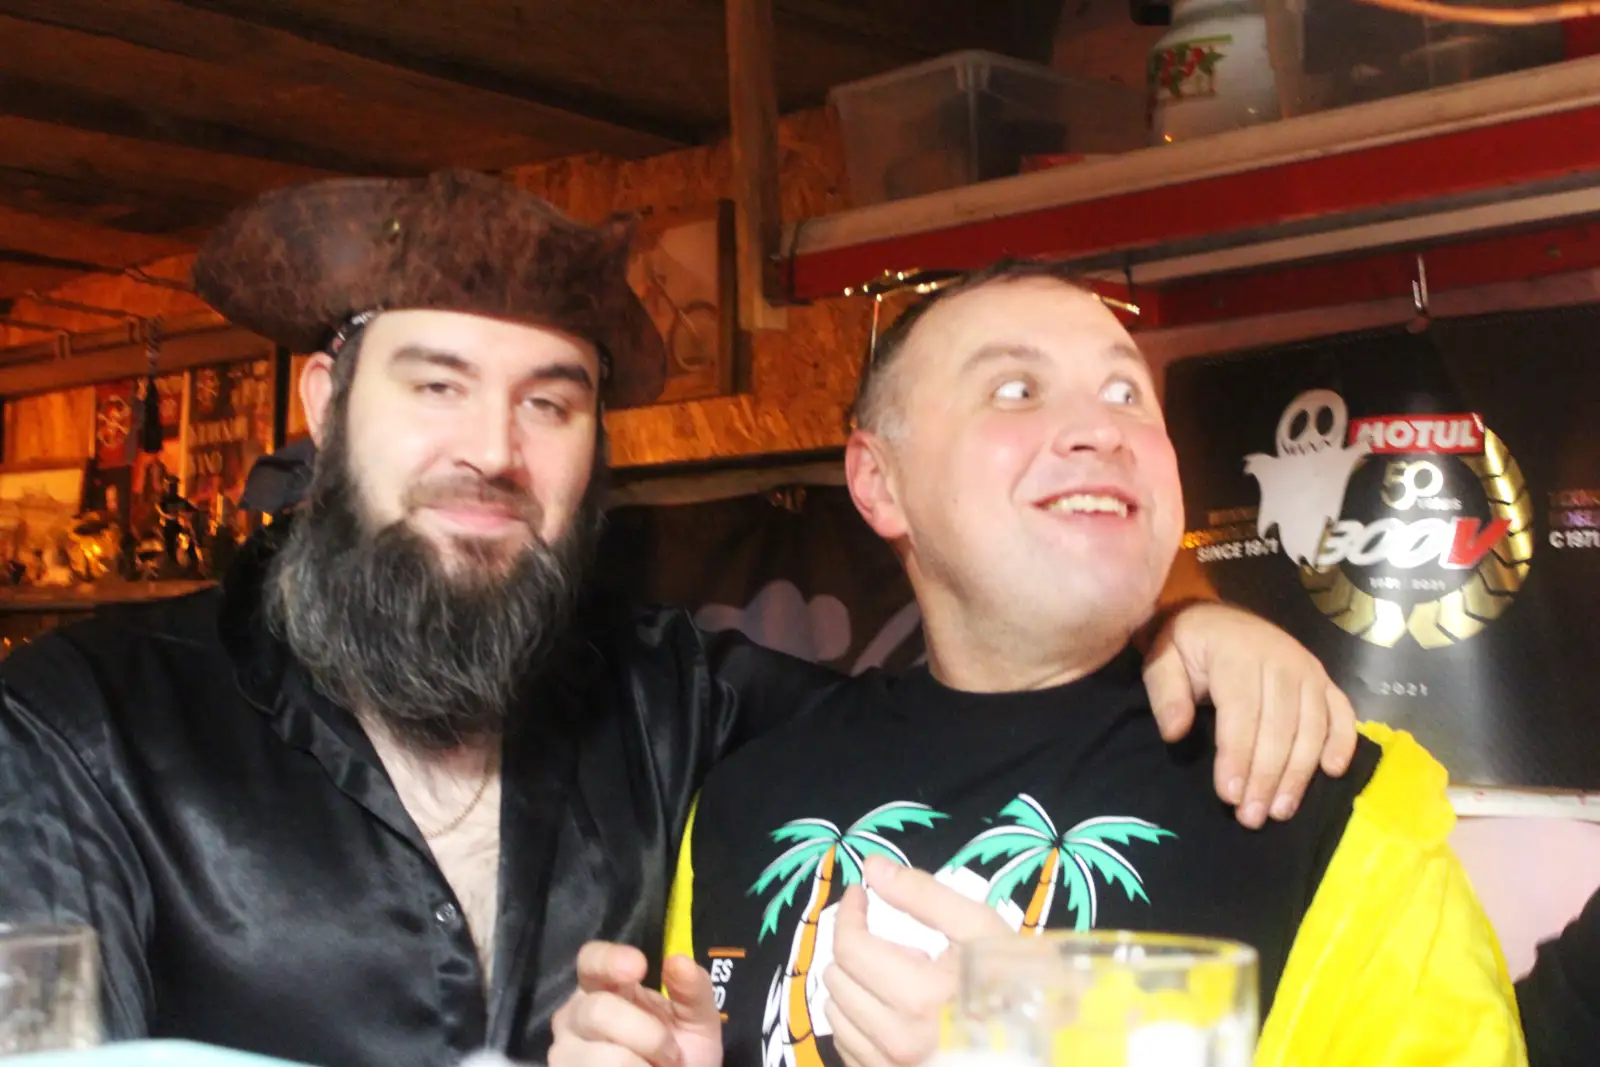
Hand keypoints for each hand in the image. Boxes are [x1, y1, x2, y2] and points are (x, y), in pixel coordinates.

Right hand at [549, 942, 721, 1066]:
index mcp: (605, 986)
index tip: (640, 966)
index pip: (591, 959)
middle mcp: (577, 1013)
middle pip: (598, 1010)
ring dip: (640, 1065)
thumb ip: (693, 988)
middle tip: (671, 1054)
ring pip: (603, 1056)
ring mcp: (566, 1051)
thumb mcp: (697, 1018)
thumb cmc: (682, 1051)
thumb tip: (678, 961)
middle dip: (647, 1035)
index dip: (610, 960)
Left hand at [822, 857, 1011, 1066]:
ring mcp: (891, 1066)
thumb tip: (872, 868)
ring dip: (851, 982)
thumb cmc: (1015, 983)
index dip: (849, 912)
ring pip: (835, 1013)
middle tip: (880, 934)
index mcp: (918, 996)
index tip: (861, 894)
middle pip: (837, 978)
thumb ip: (924, 894)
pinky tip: (886, 1006)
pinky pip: (847, 1046)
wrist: (1042, 1045)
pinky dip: (856, 1018)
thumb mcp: (980, 928)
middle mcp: (897, 1039)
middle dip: (852, 945)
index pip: (850, 947)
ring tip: (885, 970)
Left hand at [1143, 601, 1358, 828]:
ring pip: (1312, 727)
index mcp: (1238, 654)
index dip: (1238, 755)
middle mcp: (1282, 660)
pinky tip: (1332, 772)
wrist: (1216, 617)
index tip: (1229, 795)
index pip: (1242, 712)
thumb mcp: (1162, 660)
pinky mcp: (1324, 680)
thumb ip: (1165, 694)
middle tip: (1252, 817)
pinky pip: (1342, 713)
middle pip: (1280, 726)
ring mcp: (1308, 670)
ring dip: (1299, 773)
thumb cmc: (1187, 644)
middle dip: (1267, 776)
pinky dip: (1342, 742)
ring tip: (1280, 810)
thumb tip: (1176, 733)